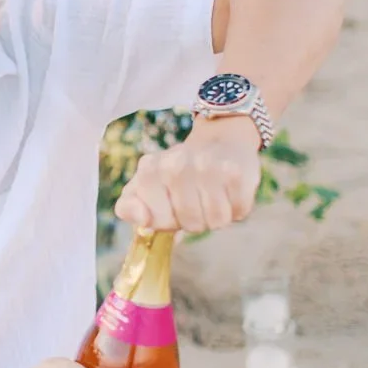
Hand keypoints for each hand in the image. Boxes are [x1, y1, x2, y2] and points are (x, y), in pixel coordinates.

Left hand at [113, 117, 261, 233]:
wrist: (218, 143)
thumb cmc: (177, 177)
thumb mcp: (144, 189)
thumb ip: (129, 208)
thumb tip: (141, 219)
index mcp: (148, 170)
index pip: (156, 220)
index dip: (167, 222)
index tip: (169, 206)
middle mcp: (175, 164)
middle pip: (190, 223)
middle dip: (195, 220)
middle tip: (195, 199)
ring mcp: (206, 166)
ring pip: (216, 220)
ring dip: (217, 215)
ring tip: (212, 195)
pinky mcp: (236, 170)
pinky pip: (238, 211)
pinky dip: (236, 208)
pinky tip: (228, 190)